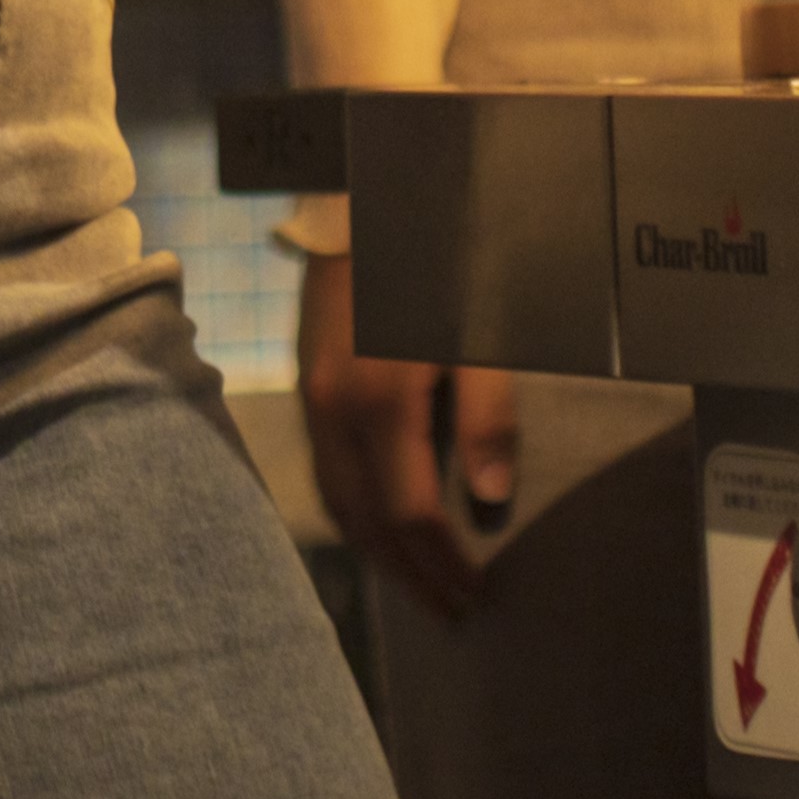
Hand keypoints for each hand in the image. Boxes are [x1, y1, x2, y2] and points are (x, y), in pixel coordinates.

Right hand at [294, 247, 521, 622]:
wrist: (367, 188)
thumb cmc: (441, 255)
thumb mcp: (480, 329)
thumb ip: (488, 411)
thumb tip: (490, 497)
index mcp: (379, 401)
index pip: (410, 514)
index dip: (443, 563)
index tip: (475, 596)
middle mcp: (333, 410)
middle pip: (364, 521)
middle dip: (407, 573)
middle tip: (449, 609)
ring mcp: (313, 396)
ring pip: (336, 500)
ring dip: (377, 549)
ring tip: (419, 578)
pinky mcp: (309, 380)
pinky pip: (325, 469)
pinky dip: (355, 510)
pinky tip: (381, 521)